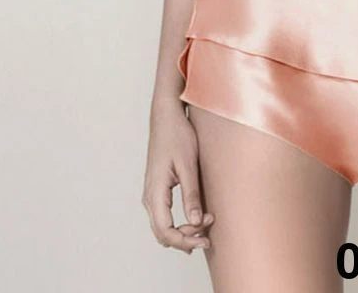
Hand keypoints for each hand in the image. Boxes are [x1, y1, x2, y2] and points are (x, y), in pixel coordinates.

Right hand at [142, 103, 214, 252]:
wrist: (166, 117)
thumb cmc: (177, 136)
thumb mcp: (188, 165)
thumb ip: (191, 195)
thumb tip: (197, 222)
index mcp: (155, 191)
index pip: (165, 231)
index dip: (185, 240)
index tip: (205, 237)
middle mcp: (149, 196)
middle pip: (162, 233)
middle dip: (185, 239)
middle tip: (208, 235)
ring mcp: (151, 193)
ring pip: (161, 227)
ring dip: (181, 232)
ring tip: (204, 228)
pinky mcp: (156, 189)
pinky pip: (163, 217)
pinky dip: (177, 224)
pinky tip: (194, 221)